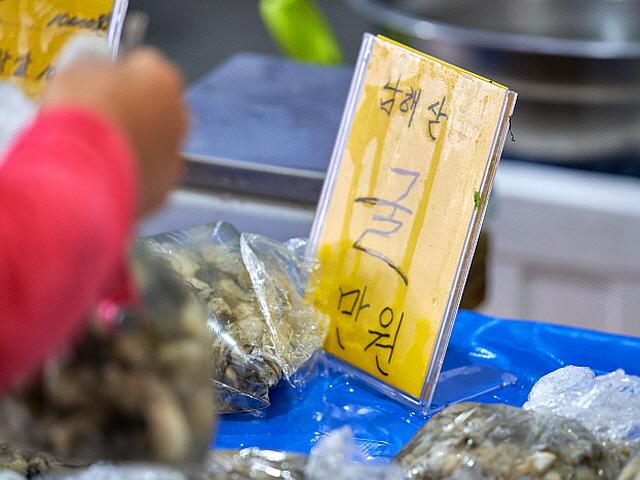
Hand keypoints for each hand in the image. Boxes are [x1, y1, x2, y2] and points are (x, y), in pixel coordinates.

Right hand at [42, 48, 187, 215]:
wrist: (83, 172)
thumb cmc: (82, 117)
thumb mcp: (77, 71)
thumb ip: (97, 68)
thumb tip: (96, 69)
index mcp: (161, 77)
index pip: (146, 66)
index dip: (120, 75)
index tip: (102, 83)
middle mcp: (178, 115)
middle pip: (158, 107)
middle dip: (136, 112)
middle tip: (102, 119)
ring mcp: (174, 154)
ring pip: (158, 145)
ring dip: (137, 145)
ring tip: (101, 151)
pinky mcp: (165, 186)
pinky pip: (150, 176)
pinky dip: (135, 175)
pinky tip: (108, 175)